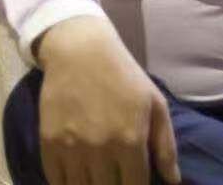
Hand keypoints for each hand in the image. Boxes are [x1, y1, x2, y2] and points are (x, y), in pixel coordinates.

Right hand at [35, 16, 181, 184]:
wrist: (81, 51)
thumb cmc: (124, 76)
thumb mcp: (155, 103)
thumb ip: (165, 146)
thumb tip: (173, 182)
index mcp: (131, 139)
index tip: (134, 180)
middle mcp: (101, 148)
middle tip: (117, 175)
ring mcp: (72, 148)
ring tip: (99, 174)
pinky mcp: (49, 144)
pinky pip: (56, 182)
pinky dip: (67, 182)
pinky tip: (77, 174)